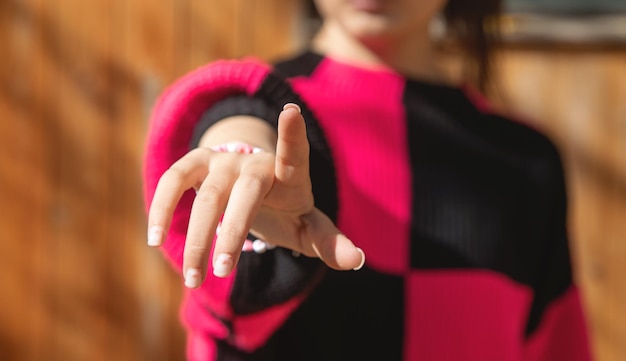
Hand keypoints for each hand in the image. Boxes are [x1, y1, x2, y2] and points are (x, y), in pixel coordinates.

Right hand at [147, 104, 364, 287]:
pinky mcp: (196, 164)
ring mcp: (224, 161)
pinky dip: (163, 209)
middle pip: (245, 192)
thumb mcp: (308, 225)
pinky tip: (156, 240)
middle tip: (223, 270)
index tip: (292, 113)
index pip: (295, 153)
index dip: (292, 134)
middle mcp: (256, 162)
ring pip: (207, 194)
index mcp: (289, 174)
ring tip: (194, 278)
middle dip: (232, 231)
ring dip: (198, 237)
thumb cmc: (286, 209)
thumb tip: (358, 261)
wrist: (252, 187)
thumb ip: (328, 241)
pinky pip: (175, 181)